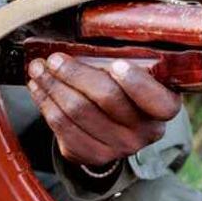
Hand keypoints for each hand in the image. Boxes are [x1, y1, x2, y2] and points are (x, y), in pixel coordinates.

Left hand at [25, 53, 180, 167]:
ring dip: (52, 86)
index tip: (116, 65)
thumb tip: (81, 45)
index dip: (135, 83)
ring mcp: (119, 147)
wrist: (119, 130)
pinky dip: (46, 104)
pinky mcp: (94, 155)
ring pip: (77, 111)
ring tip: (39, 69)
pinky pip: (62, 127)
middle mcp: (144, 132)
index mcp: (163, 108)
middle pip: (106, 99)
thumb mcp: (136, 75)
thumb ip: (122, 62)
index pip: (154, 99)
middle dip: (75, 74)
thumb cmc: (126, 92)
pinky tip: (38, 89)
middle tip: (55, 59)